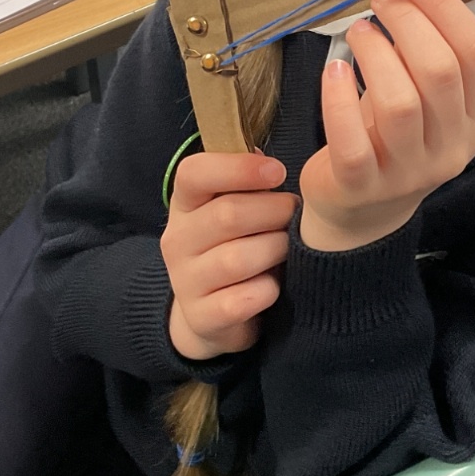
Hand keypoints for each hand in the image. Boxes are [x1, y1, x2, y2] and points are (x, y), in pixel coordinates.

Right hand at [162, 153, 298, 359]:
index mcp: (185, 203)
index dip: (238, 168)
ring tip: (288, 248)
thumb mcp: (232, 209)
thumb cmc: (233, 247)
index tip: (278, 172)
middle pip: (227, 214)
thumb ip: (246, 183)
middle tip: (296, 215)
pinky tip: (274, 285)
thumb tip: (264, 158)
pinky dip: (267, 291)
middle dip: (274, 211)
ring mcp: (185, 281)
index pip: (194, 173)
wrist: (210, 314)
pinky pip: (244, 300)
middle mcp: (177, 239)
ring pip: (237, 259)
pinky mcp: (202, 317)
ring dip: (275, 250)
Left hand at [298, 0, 474, 252]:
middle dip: (408, 21)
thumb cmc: (393, 134)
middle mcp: (454, 149)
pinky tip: (333, 70)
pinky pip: (353, 139)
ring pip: (400, 103)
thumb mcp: (425, 95)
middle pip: (440, 72)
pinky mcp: (363, 186)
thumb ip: (429, 48)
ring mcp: (410, 173)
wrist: (361, 210)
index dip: (444, 4)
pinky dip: (340, 99)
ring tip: (358, 30)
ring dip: (376, 54)